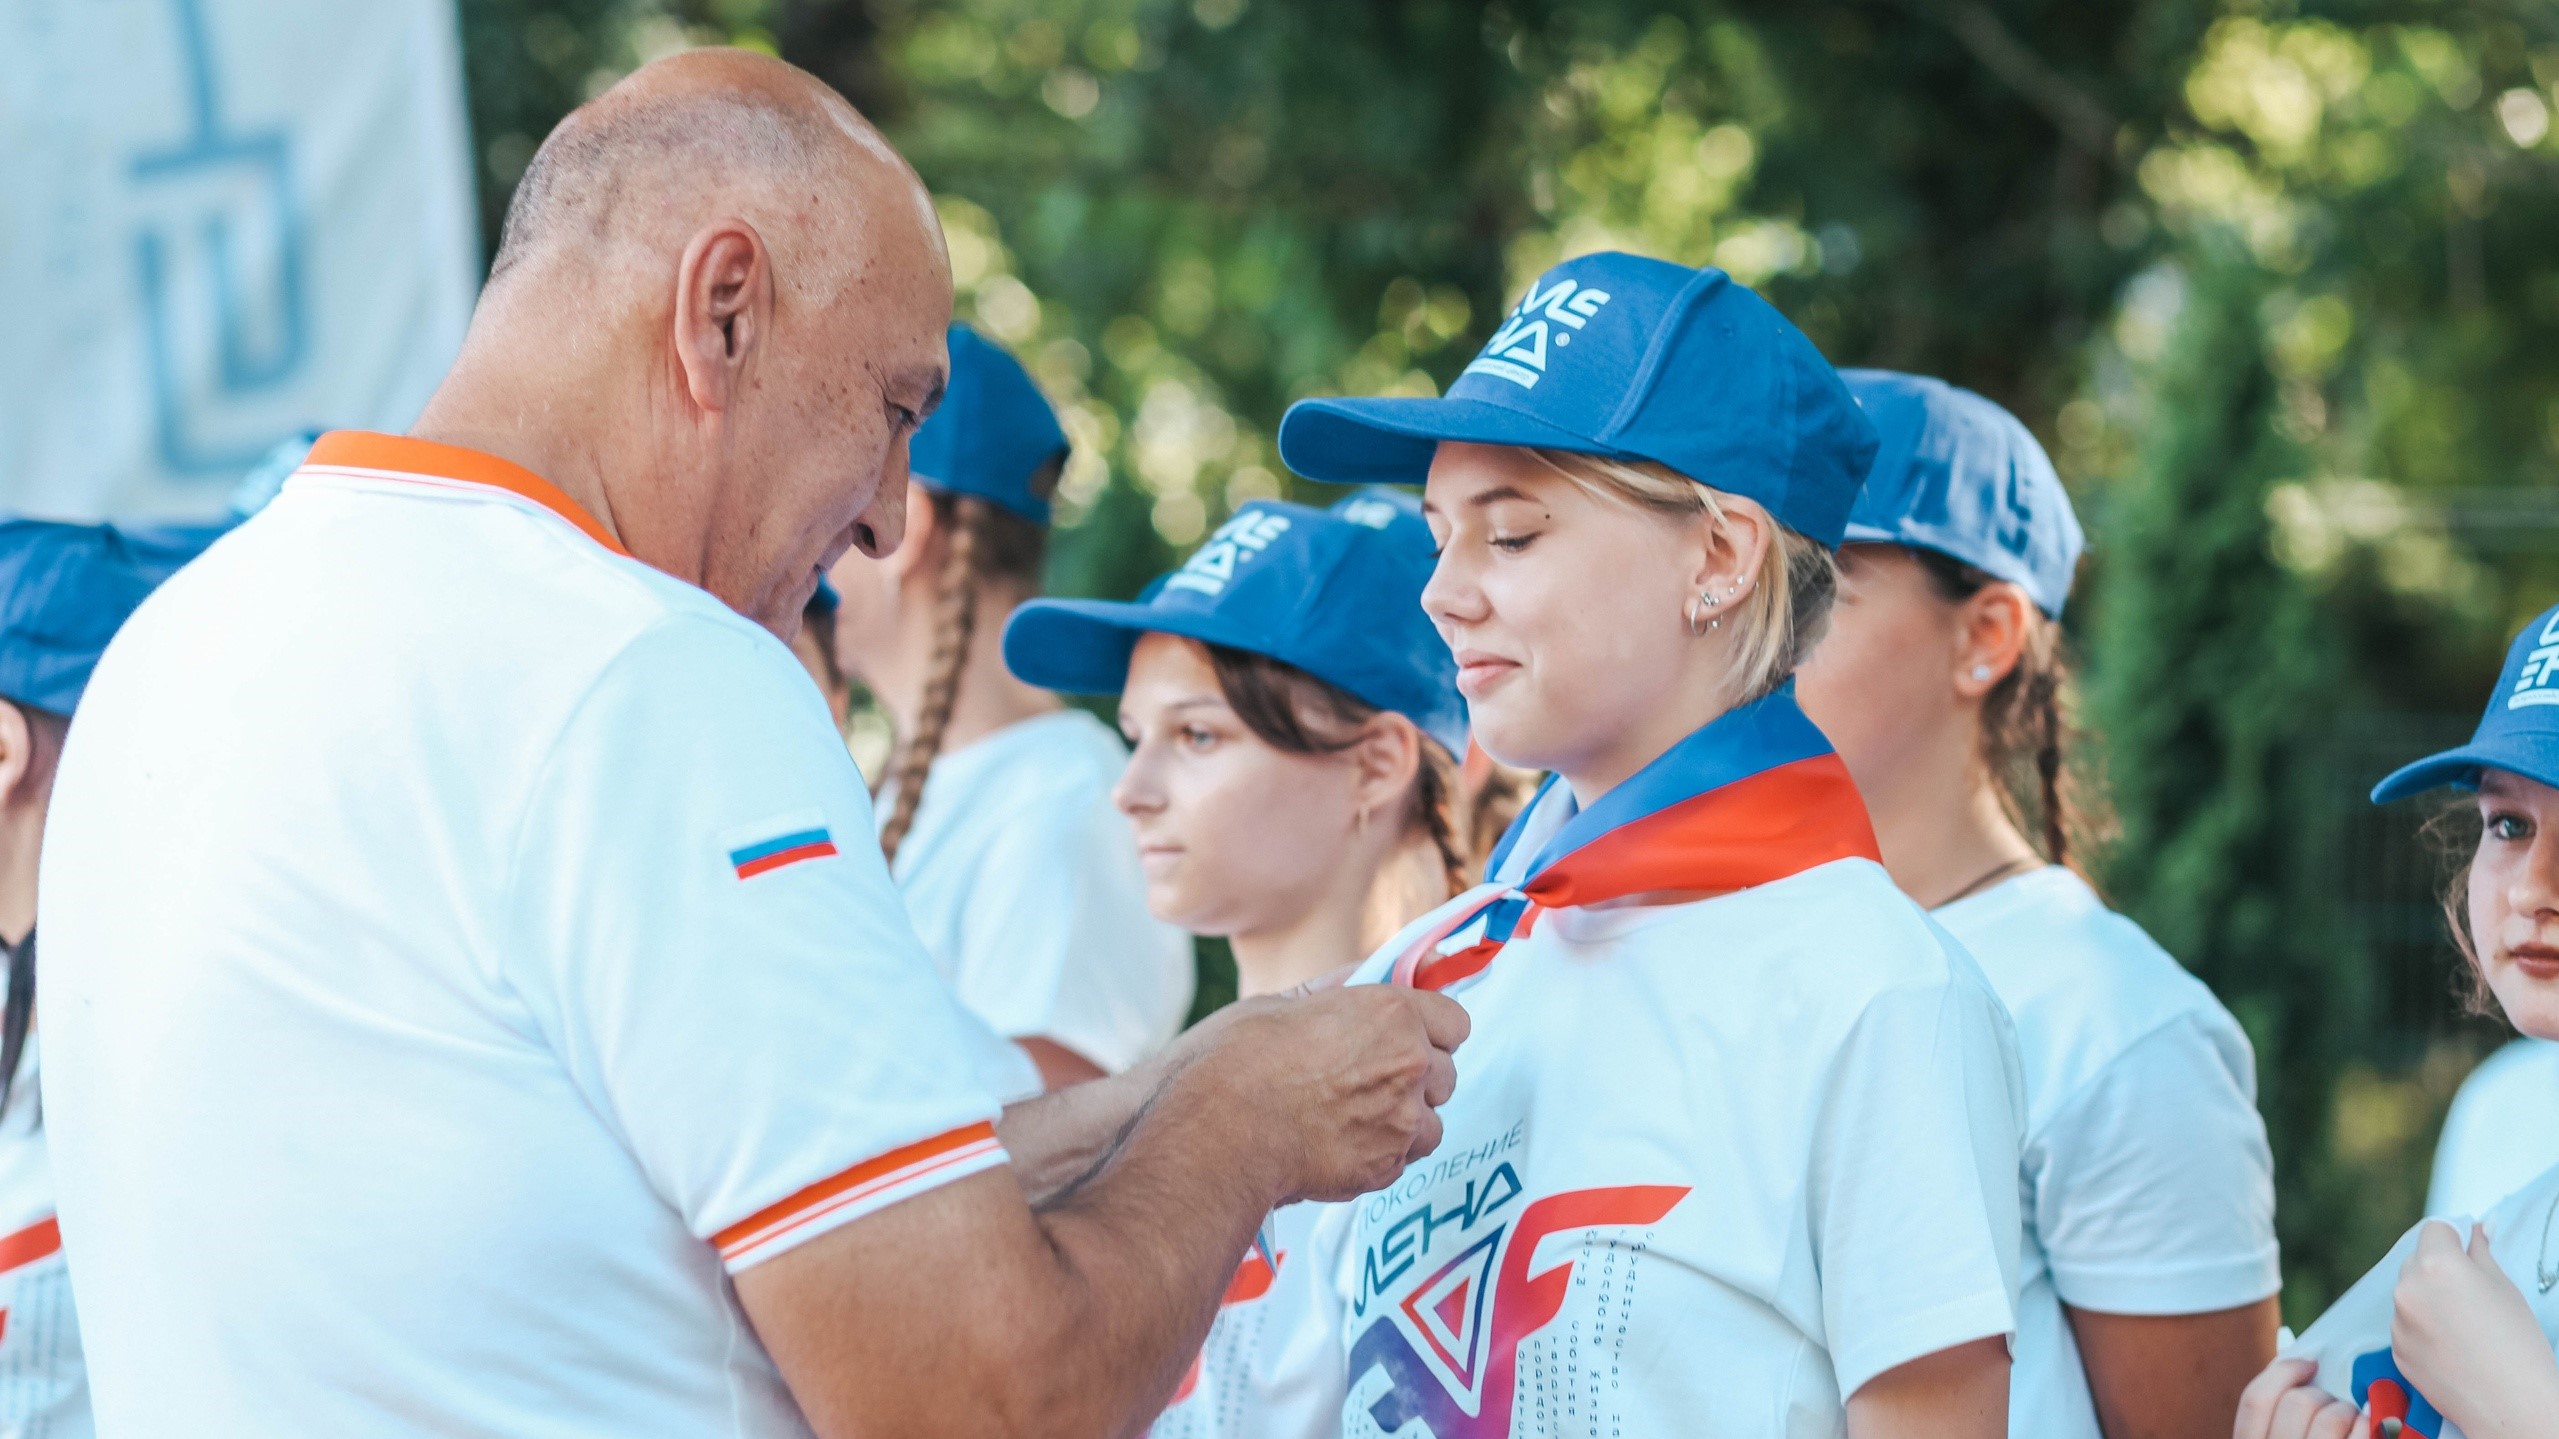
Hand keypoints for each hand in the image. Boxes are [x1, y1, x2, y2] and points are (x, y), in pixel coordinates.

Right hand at [1189, 987, 1467, 1204]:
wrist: (1215, 1132)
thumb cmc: (1237, 1061)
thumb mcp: (1284, 1004)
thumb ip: (1339, 992)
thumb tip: (1365, 974)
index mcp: (1390, 1014)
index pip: (1454, 1022)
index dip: (1430, 1030)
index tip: (1409, 1038)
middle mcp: (1409, 1065)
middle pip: (1446, 1074)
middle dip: (1416, 1078)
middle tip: (1365, 1080)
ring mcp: (1401, 1121)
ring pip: (1429, 1124)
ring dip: (1402, 1123)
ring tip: (1349, 1119)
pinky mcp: (1384, 1168)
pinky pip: (1400, 1161)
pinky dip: (1377, 1156)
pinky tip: (1335, 1145)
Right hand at [2232, 1358, 2357, 1438]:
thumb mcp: (2273, 1436)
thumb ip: (2277, 1410)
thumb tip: (2296, 1360)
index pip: (2255, 1399)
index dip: (2283, 1372)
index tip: (2309, 1363)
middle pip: (2296, 1403)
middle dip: (2320, 1393)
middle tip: (2331, 1400)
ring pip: (2329, 1420)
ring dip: (2344, 1409)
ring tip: (2349, 1416)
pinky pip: (2357, 1437)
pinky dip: (2363, 1425)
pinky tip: (2362, 1425)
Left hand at [2392, 1219, 2558, 1438]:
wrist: (2511, 1405)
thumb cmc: (2517, 1345)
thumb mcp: (2505, 1288)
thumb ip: (2480, 1252)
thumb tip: (2474, 1229)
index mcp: (2436, 1265)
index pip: (2434, 1229)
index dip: (2453, 1237)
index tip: (2465, 1249)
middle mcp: (2407, 1288)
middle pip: (2416, 1260)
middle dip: (2437, 1268)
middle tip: (2469, 1292)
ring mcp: (2398, 1321)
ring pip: (2408, 1294)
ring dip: (2427, 1299)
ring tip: (2463, 1325)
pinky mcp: (2396, 1350)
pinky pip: (2405, 1325)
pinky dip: (2422, 1328)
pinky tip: (2452, 1346)